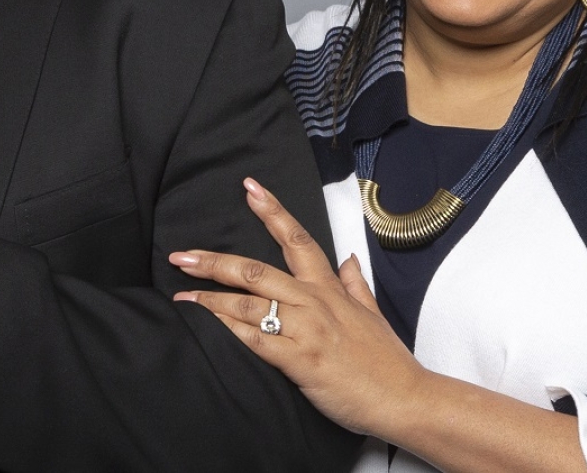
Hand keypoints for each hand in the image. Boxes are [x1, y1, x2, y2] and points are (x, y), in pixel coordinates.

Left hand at [170, 178, 425, 436]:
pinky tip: (208, 325)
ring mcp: (306, 330)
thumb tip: (347, 258)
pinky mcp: (300, 361)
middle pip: (256, 271)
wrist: (404, 398)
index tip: (249, 188)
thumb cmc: (387, 361)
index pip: (298, 240)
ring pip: (249, 304)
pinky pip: (257, 340)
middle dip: (215, 262)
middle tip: (182, 255)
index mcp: (330, 289)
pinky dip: (230, 330)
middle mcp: (314, 302)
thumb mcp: (373, 313)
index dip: (272, 211)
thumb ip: (355, 283)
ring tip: (182, 296)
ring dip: (211, 298)